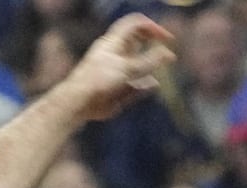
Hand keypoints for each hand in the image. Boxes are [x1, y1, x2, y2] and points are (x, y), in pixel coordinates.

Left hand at [59, 13, 175, 121]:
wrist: (79, 103)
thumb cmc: (98, 80)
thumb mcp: (127, 67)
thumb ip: (149, 60)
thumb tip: (168, 54)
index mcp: (114, 42)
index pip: (136, 24)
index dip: (153, 27)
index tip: (167, 38)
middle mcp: (116, 54)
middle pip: (140, 44)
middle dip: (154, 49)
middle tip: (167, 57)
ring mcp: (117, 71)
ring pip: (140, 66)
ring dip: (150, 70)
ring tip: (153, 76)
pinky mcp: (118, 88)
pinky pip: (137, 85)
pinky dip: (145, 86)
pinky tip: (151, 86)